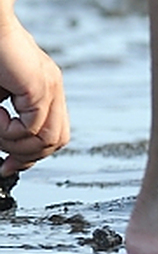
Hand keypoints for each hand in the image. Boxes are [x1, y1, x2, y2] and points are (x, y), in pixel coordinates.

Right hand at [0, 15, 67, 178]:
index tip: (7, 167)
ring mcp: (50, 87)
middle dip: (27, 157)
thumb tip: (6, 152)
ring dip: (16, 145)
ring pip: (48, 139)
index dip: (30, 157)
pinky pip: (33, 126)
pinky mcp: (41, 85)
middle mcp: (52, 90)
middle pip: (56, 141)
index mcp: (43, 92)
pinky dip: (10, 131)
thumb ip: (4, 119)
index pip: (52, 135)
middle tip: (3, 159)